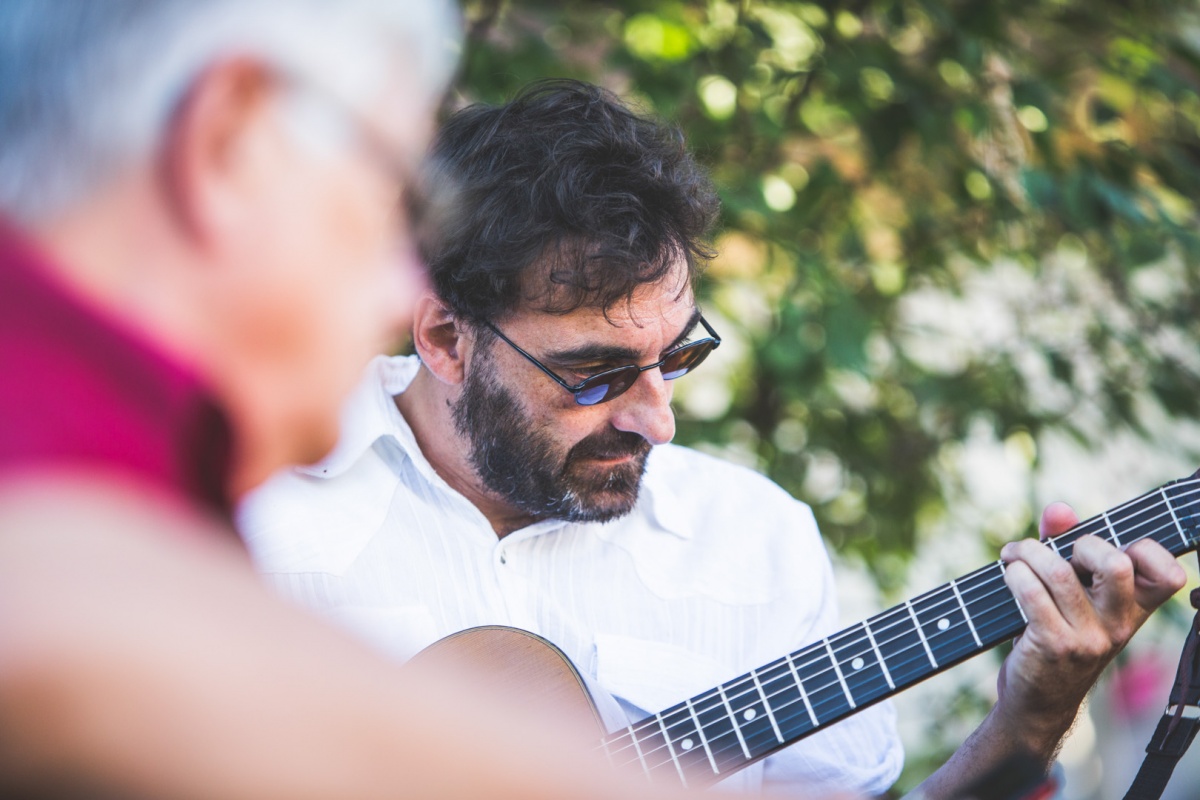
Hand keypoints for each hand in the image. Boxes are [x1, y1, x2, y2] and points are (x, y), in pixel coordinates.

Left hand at [994, 501, 1186, 755]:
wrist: (1039, 700)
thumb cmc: (1055, 633)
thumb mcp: (1071, 592)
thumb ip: (1065, 544)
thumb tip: (1059, 509)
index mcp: (1134, 609)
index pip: (1169, 574)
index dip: (1148, 550)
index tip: (1113, 545)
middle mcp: (1119, 625)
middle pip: (1116, 565)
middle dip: (1079, 543)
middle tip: (1055, 550)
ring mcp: (1089, 639)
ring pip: (1060, 574)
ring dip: (1028, 553)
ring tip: (1014, 554)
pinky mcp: (1055, 646)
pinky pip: (1032, 595)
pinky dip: (1014, 574)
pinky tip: (1007, 573)